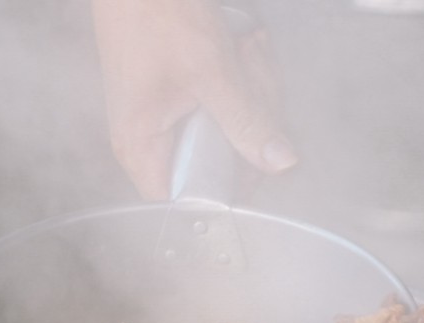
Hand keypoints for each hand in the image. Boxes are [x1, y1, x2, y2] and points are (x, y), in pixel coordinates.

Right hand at [91, 0, 297, 199]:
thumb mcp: (210, 71)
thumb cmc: (156, 12)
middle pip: (220, 166)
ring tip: (247, 50)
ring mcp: (166, 120)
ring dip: (252, 94)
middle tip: (252, 70)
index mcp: (143, 149)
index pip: (192, 203)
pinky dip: (241, 84)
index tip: (259, 154)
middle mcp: (149, 142)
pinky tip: (244, 51)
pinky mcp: (180, 99)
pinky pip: (223, 110)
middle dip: (251, 122)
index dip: (233, 187)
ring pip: (229, 134)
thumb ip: (246, 122)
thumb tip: (280, 163)